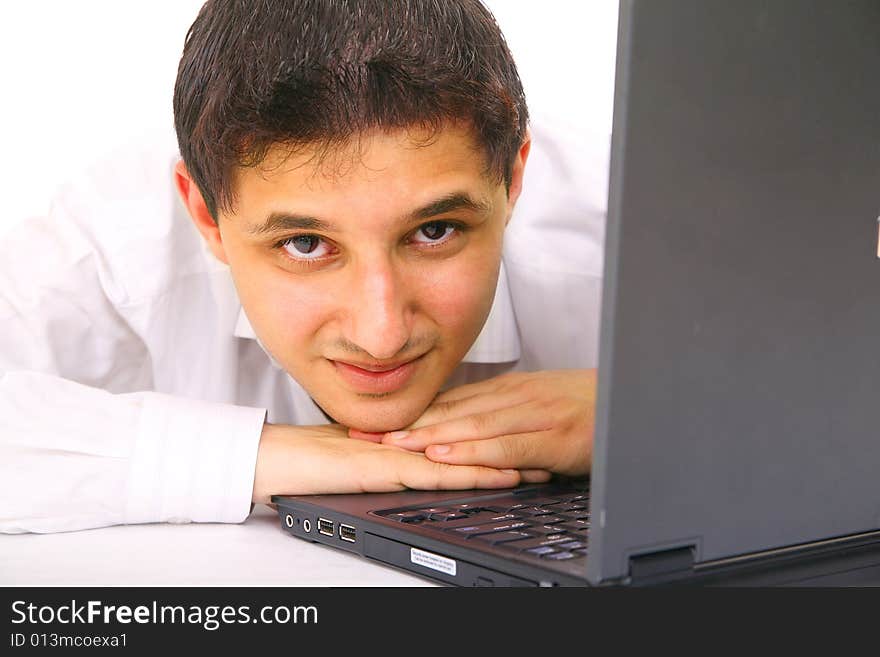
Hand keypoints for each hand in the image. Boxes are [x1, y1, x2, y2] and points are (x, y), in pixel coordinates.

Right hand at [251, 423, 523, 503]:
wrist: (274, 459)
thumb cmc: (310, 459)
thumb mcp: (360, 458)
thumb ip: (388, 455)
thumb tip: (411, 458)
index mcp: (402, 437)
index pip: (456, 433)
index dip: (492, 435)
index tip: (523, 439)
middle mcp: (406, 441)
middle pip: (467, 443)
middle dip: (507, 447)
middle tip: (545, 450)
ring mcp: (399, 453)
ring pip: (462, 456)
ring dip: (502, 462)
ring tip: (538, 468)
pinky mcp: (389, 469)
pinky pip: (441, 474)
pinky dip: (474, 475)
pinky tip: (500, 478)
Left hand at [350, 370, 595, 476]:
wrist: (635, 399)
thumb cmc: (589, 404)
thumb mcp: (540, 402)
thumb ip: (505, 413)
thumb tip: (468, 428)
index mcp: (510, 388)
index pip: (452, 400)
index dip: (412, 412)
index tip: (378, 421)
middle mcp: (515, 396)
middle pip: (452, 410)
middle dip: (407, 422)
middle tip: (368, 432)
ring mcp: (533, 412)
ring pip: (472, 424)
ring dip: (429, 434)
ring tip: (393, 443)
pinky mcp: (552, 434)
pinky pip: (505, 443)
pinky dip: (472, 450)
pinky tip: (447, 454)